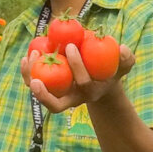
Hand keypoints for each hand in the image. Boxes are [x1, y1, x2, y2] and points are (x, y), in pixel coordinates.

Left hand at [21, 43, 135, 112]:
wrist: (98, 83)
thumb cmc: (110, 72)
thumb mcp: (122, 67)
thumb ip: (126, 60)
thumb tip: (122, 48)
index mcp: (89, 93)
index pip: (83, 83)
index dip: (78, 66)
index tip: (72, 46)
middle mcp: (71, 99)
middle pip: (55, 105)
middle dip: (44, 95)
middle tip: (36, 80)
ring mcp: (58, 96)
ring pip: (39, 94)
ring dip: (30, 78)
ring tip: (29, 58)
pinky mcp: (48, 89)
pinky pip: (34, 83)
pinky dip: (28, 72)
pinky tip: (26, 57)